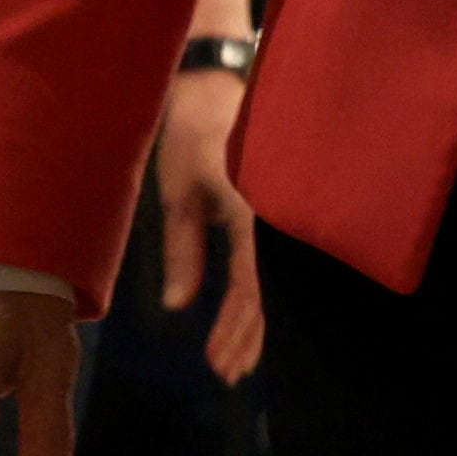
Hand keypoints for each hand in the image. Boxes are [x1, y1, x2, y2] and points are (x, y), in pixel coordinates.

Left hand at [150, 68, 265, 384]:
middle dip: (248, 336)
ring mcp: (278, 211)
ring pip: (275, 281)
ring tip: (236, 363)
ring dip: (256, 324)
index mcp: (250, 207)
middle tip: (227, 375)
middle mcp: (273, 213)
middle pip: (268, 290)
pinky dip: (260, 296)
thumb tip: (180, 307)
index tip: (216, 362)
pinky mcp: (276, 209)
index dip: (236, 327)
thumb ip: (183, 251)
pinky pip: (272, 262)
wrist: (217, 81)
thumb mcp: (178, 192)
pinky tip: (249, 322)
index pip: (250, 282)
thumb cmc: (192, 133)